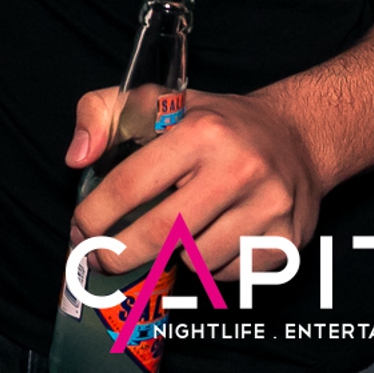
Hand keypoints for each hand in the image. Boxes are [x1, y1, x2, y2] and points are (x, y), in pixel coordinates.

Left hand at [66, 87, 322, 278]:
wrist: (296, 136)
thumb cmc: (212, 121)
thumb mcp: (154, 99)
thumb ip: (100, 112)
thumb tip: (77, 158)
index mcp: (200, 131)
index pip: (132, 183)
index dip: (96, 215)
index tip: (79, 230)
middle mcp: (238, 169)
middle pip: (162, 233)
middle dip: (118, 254)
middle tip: (98, 260)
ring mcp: (268, 208)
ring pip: (196, 260)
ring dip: (171, 256)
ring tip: (170, 234)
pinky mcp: (289, 240)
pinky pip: (229, 275)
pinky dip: (210, 266)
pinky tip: (209, 239)